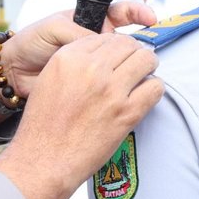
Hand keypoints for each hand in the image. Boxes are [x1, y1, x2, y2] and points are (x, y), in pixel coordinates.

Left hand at [0, 2, 158, 97]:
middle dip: (138, 42)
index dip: (138, 14)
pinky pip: (109, 80)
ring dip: (129, 64)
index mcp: (88, 20)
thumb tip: (103, 43)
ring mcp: (94, 63)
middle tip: (145, 50)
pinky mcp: (90, 82)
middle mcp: (95, 40)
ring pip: (121, 61)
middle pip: (126, 39)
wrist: (14, 72)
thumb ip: (78, 32)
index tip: (150, 18)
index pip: (120, 13)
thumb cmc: (30, 43)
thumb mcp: (53, 29)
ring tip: (134, 69)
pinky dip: (118, 81)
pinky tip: (122, 85)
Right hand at [0, 32, 161, 198]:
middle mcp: (91, 69)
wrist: (44, 160)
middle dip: (134, 52)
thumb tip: (100, 56)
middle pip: (127, 44)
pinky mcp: (127, 112)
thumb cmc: (43, 126)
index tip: (118, 55)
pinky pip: (155, 87)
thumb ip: (72, 62)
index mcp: (69, 58)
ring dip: (148, 66)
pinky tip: (145, 94)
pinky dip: (154, 88)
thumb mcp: (48, 80)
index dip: (115, 46)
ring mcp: (111, 90)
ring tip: (144, 75)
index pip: (104, 38)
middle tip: (135, 64)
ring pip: (146, 60)